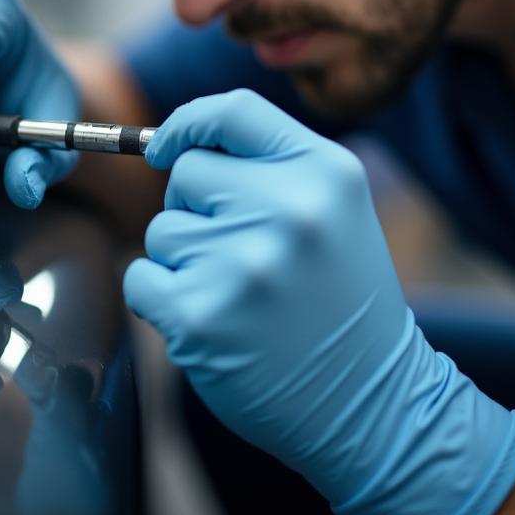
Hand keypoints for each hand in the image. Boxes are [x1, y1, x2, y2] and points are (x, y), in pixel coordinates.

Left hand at [124, 90, 514, 514]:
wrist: (372, 403)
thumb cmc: (341, 297)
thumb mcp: (335, 208)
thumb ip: (269, 164)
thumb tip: (175, 143)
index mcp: (325, 171)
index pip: (234, 110)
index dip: (189, 122)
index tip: (166, 147)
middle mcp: (288, 207)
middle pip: (187, 171)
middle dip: (198, 207)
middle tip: (243, 252)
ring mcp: (243, 262)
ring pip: (162, 229)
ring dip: (185, 259)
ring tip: (240, 293)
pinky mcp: (201, 316)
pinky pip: (141, 278)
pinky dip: (161, 298)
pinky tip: (213, 321)